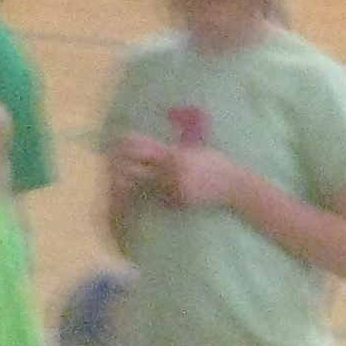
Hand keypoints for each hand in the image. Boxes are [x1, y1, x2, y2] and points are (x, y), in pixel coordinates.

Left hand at [111, 132, 229, 210]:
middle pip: (136, 167)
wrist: (234, 186)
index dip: (126, 145)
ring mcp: (173, 188)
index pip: (141, 147)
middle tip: (112, 164)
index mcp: (174, 154)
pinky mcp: (177, 202)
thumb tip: (144, 145)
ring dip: (130, 182)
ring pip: (142, 185)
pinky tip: (138, 193)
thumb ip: (169, 149)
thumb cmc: (214, 163)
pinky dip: (146, 195)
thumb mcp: (192, 150)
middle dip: (122, 165)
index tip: (116, 143)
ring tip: (117, 180)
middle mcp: (171, 170)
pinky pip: (155, 198)